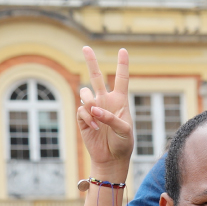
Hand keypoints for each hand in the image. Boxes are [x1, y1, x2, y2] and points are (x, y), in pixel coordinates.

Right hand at [77, 46, 132, 174]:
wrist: (111, 158)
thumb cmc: (123, 143)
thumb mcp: (124, 130)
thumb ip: (112, 118)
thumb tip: (94, 109)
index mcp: (120, 101)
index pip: (121, 79)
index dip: (122, 65)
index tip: (123, 50)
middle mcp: (105, 101)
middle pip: (97, 77)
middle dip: (91, 62)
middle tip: (86, 47)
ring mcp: (93, 108)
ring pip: (85, 93)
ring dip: (90, 103)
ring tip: (99, 119)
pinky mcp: (83, 117)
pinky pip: (81, 109)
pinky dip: (88, 118)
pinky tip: (95, 128)